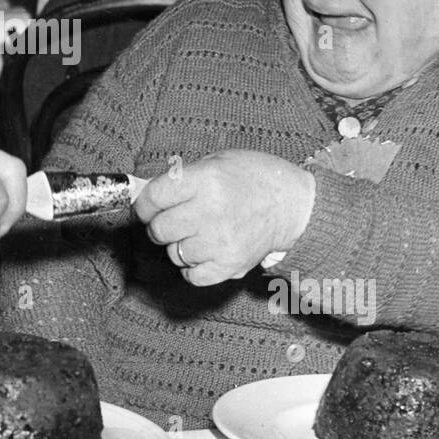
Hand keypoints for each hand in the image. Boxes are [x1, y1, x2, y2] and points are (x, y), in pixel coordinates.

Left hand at [133, 150, 315, 286]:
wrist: (294, 205)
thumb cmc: (253, 179)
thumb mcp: (216, 162)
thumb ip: (181, 179)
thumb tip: (144, 197)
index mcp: (205, 180)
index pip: (154, 198)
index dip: (144, 205)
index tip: (146, 208)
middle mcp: (211, 211)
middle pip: (159, 229)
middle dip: (161, 226)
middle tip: (175, 220)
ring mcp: (220, 241)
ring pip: (174, 254)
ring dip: (180, 246)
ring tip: (200, 232)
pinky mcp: (230, 265)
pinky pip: (192, 275)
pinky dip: (193, 267)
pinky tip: (205, 251)